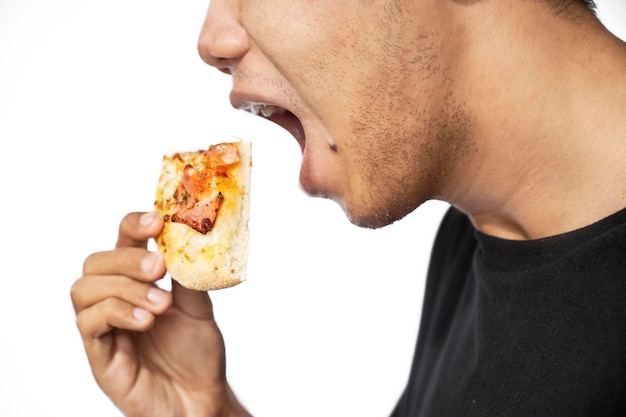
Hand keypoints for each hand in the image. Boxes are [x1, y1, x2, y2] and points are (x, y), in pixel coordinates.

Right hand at [71, 211, 249, 416]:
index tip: (157, 220)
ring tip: (161, 305)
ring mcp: (104, 328)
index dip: (133, 225)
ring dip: (124, 289)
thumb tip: (189, 237)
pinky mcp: (98, 355)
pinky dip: (117, 313)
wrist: (201, 399)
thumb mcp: (199, 308)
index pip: (122, 242)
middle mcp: (115, 300)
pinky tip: (146, 321)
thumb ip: (188, 276)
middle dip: (126, 259)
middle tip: (159, 268)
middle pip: (95, 262)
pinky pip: (88, 324)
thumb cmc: (197, 355)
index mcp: (138, 282)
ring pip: (84, 289)